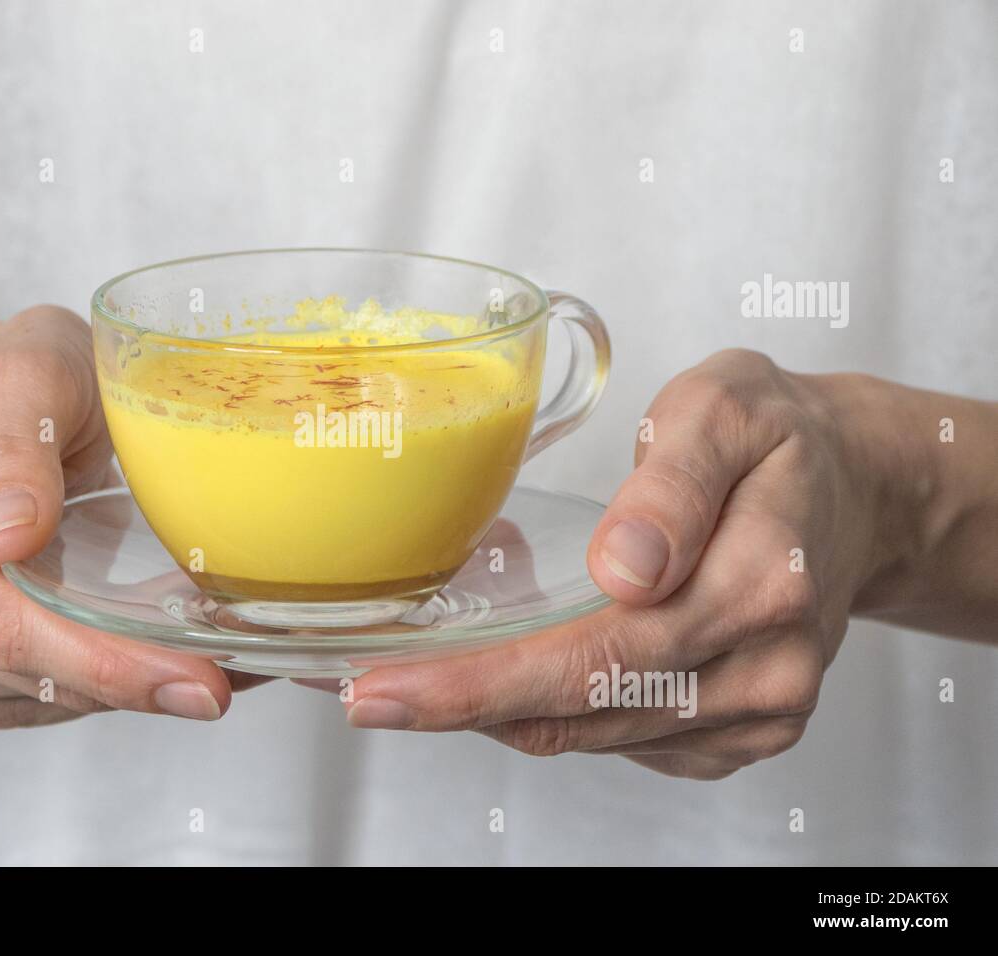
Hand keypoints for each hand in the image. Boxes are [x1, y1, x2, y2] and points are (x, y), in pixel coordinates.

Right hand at [0, 306, 235, 727]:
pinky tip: (160, 667)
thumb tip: (2, 539)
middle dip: (125, 685)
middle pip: (18, 666)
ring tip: (208, 673)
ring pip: (31, 694)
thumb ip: (15, 443)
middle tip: (218, 690)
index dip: (96, 658)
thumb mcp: (26, 370)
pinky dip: (103, 690)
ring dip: (122, 692)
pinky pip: (33, 700)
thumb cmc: (15, 380)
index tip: (186, 671)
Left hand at [336, 349, 878, 778]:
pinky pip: (621, 739)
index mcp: (761, 584)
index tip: (385, 693)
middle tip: (367, 693)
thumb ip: (674, 484)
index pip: (597, 658)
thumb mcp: (725, 409)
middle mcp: (766, 670)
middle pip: (582, 713)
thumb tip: (626, 569)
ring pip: (593, 736)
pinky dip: (554, 706)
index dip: (480, 684)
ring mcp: (755, 714)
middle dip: (462, 706)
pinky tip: (515, 662)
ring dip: (501, 706)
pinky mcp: (735, 734)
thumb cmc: (777, 440)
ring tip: (427, 667)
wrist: (853, 492)